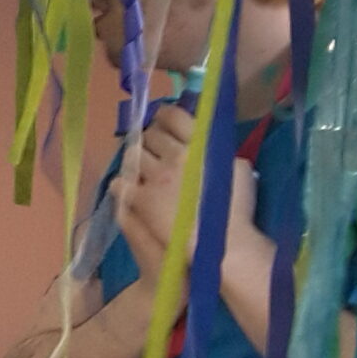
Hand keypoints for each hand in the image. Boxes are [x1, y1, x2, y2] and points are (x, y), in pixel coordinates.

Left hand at [115, 106, 253, 272]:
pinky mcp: (140, 199)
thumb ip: (216, 152)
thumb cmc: (235, 208)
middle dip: (149, 138)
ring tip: (140, 165)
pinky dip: (123, 183)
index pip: (173, 116)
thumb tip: (204, 143)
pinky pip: (120, 183)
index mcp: (200, 144)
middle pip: (150, 135)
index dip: (164, 115)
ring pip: (132, 154)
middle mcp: (175, 155)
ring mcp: (155, 177)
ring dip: (135, 157)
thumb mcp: (236, 168)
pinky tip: (128, 188)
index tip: (161, 118)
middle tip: (151, 146)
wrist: (219, 243)